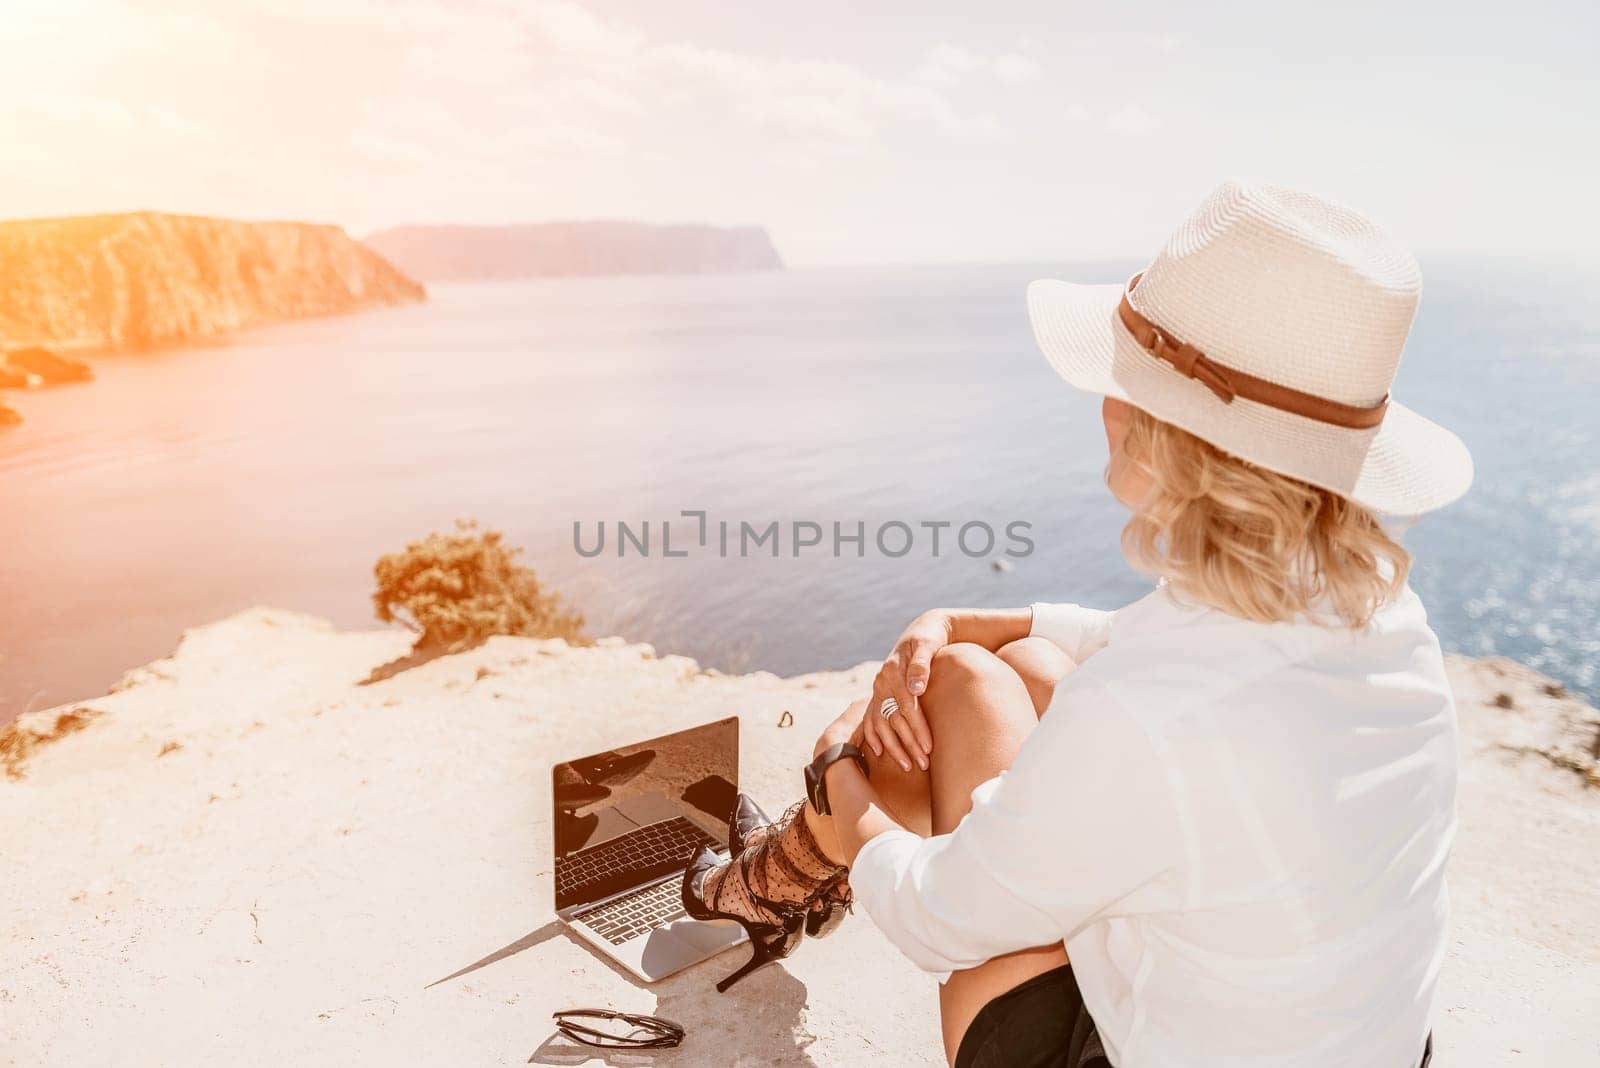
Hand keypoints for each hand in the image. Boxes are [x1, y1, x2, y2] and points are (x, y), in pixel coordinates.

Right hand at [861, 611, 950, 771]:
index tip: (929, 749)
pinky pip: (871, 718)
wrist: (921, 630)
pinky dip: (874, 736)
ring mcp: (878, 688)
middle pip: (893, 719)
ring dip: (894, 747)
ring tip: (909, 766)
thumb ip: (921, 666)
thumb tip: (917, 689)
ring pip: (881, 723)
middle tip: (923, 765)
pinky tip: (880, 752)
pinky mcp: (879, 693)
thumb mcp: (927, 645)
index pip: (906, 706)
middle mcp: (881, 681)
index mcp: (892, 670)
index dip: (918, 728)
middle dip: (908, 744)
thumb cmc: (929, 638)